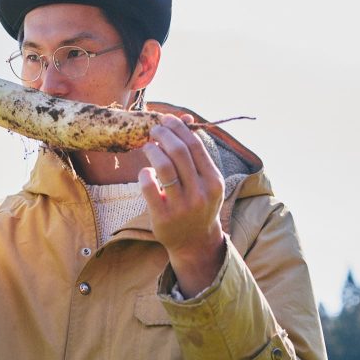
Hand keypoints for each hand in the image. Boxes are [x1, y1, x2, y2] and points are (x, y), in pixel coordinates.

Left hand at [139, 114, 225, 296]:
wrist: (194, 241)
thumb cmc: (199, 203)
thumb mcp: (205, 181)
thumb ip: (196, 153)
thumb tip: (186, 118)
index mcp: (214, 181)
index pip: (195, 146)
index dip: (179, 128)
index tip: (166, 119)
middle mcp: (201, 193)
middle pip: (179, 152)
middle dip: (163, 135)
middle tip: (154, 130)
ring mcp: (182, 206)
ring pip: (164, 167)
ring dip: (152, 150)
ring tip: (147, 146)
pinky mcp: (163, 216)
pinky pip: (149, 187)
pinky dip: (144, 173)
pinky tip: (145, 172)